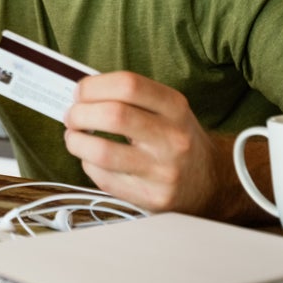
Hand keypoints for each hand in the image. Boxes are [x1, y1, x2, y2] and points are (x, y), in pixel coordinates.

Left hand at [62, 71, 224, 214]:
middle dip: (79, 113)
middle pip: (113, 116)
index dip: (94, 86)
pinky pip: (103, 178)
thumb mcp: (167, 109)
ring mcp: (162, 171)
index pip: (128, 84)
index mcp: (175, 107)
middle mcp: (172, 138)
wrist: (210, 182)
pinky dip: (88, 165)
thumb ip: (129, 97)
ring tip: (74, 138)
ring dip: (76, 141)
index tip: (80, 92)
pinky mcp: (150, 197)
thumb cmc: (176, 138)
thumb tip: (81, 93)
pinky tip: (92, 160)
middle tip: (72, 116)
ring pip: (102, 152)